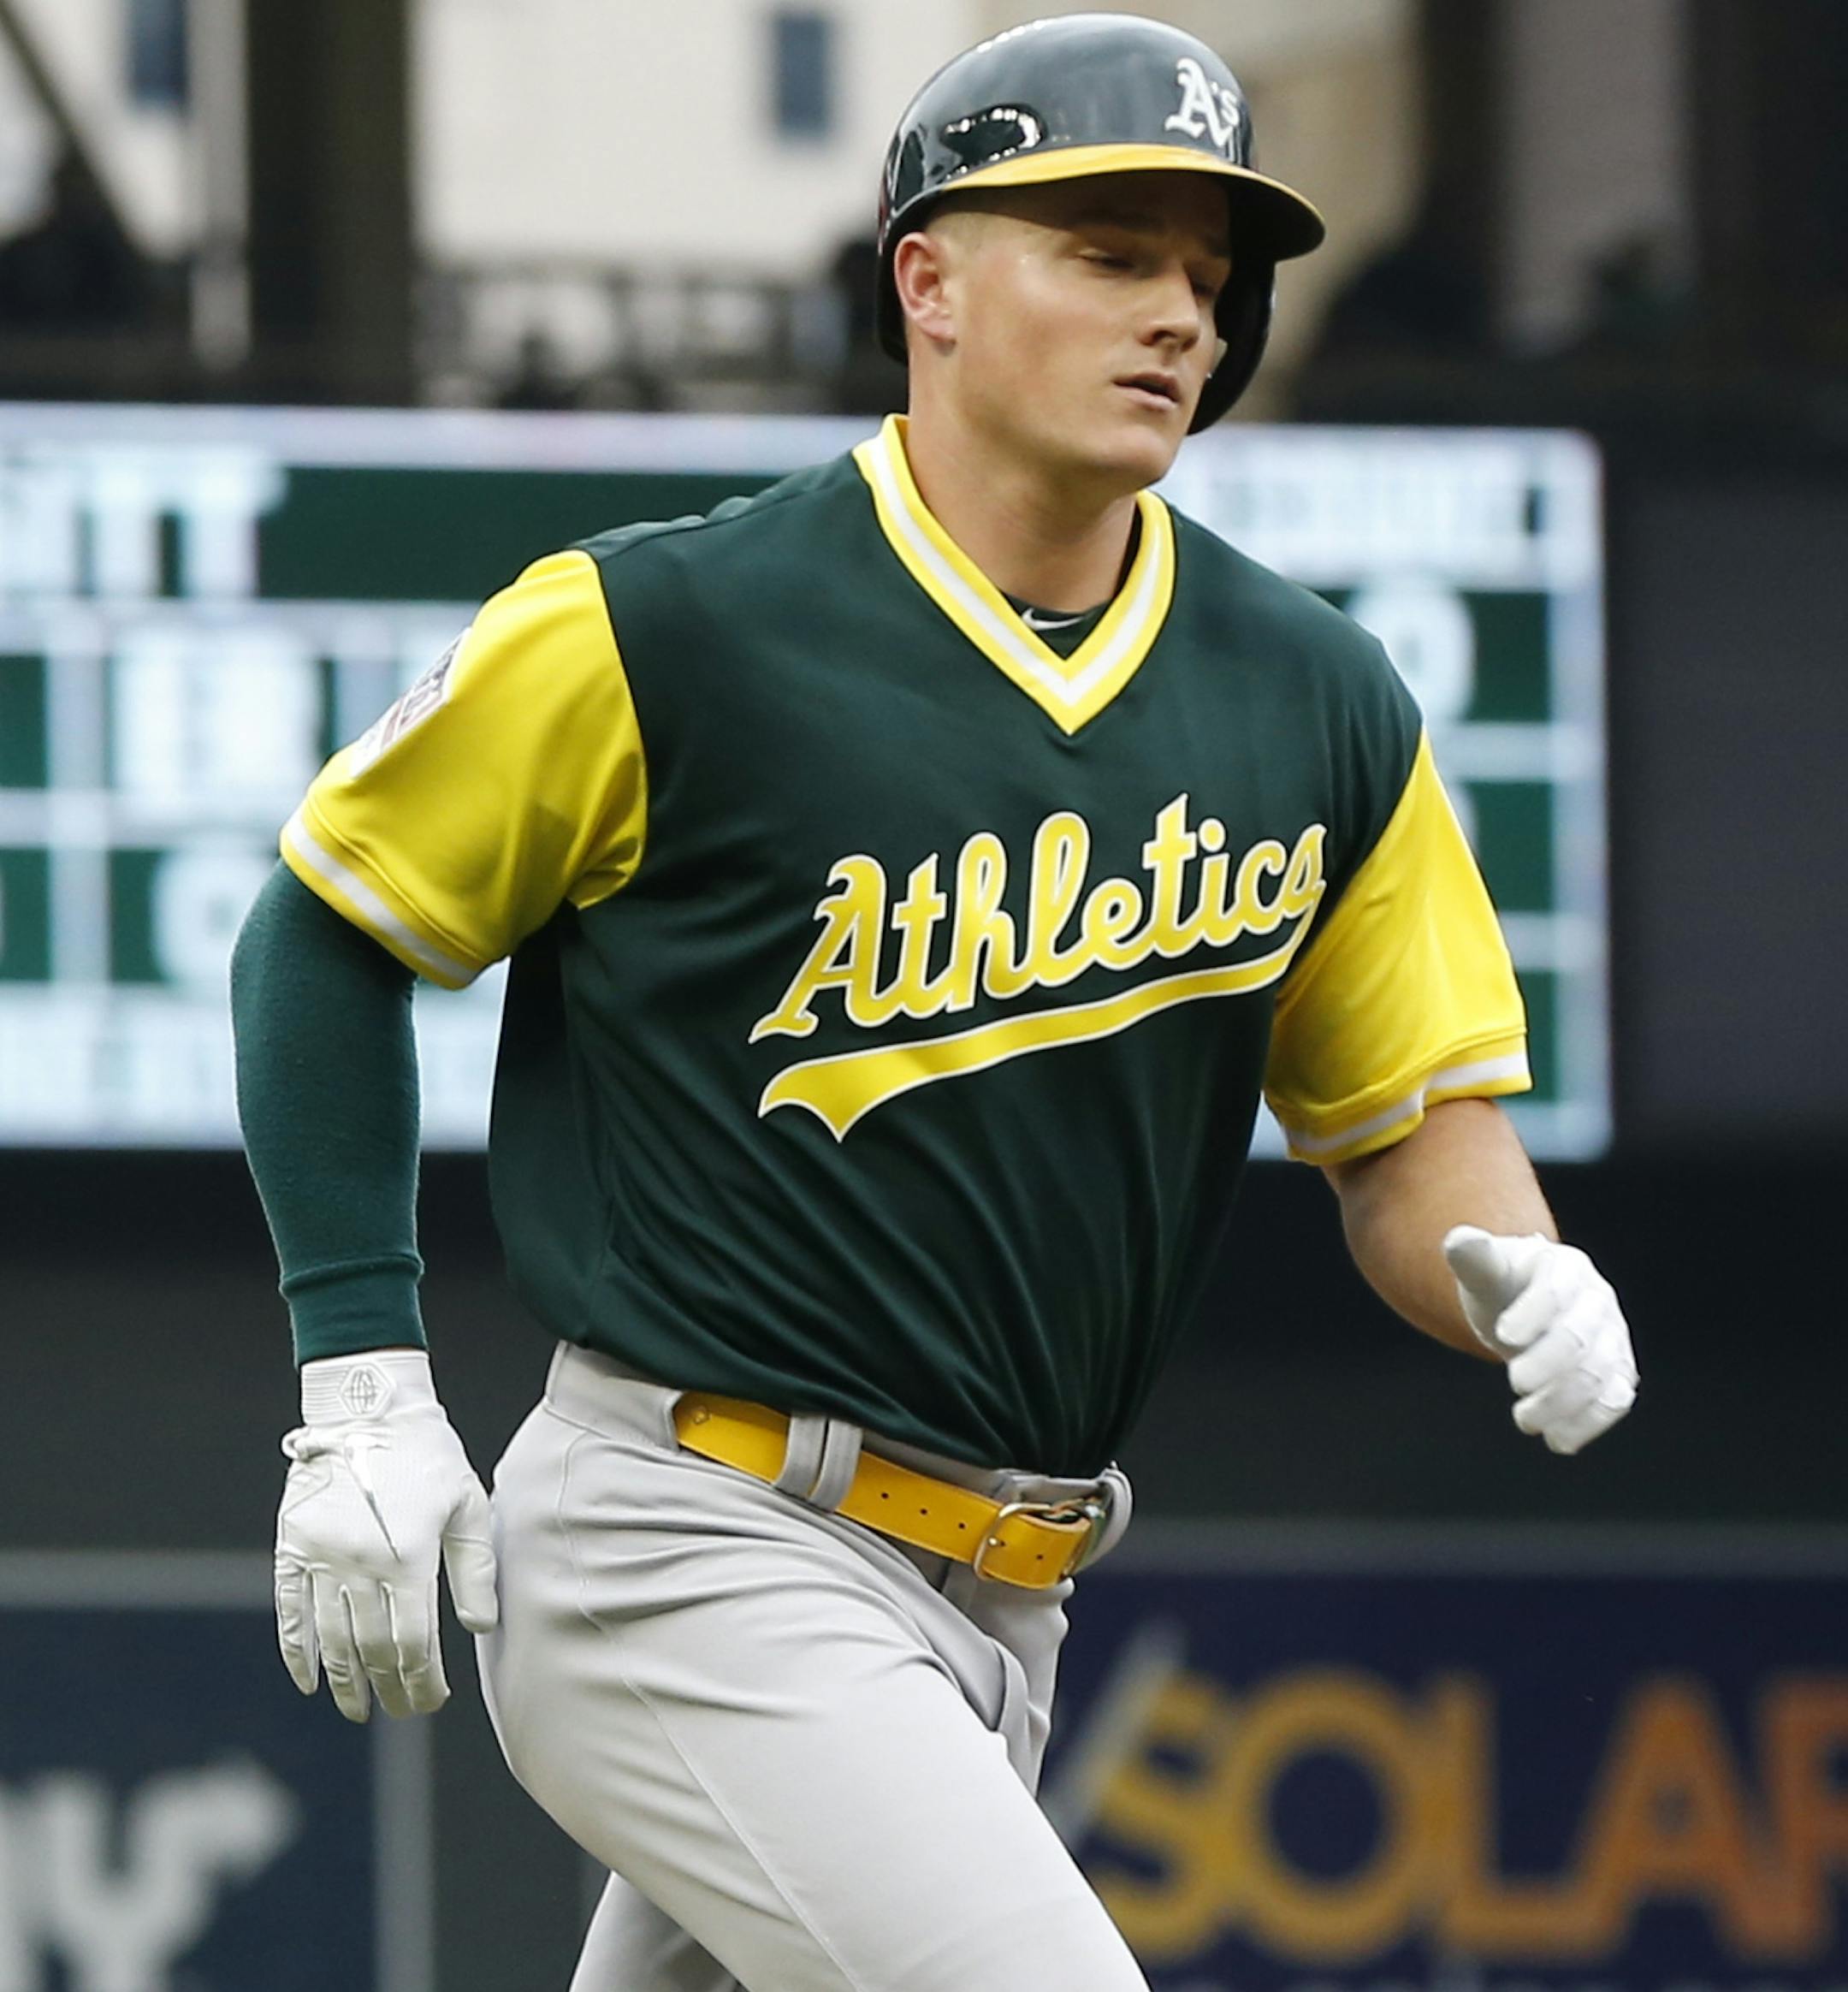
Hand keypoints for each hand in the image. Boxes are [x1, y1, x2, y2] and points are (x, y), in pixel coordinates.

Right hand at [275, 1349, 497, 1721]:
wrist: (366, 1408)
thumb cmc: (428, 1455)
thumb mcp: (467, 1503)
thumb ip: (475, 1569)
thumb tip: (479, 1628)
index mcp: (407, 1555)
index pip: (414, 1643)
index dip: (422, 1680)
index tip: (433, 1699)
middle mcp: (360, 1564)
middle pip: (372, 1649)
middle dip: (389, 1688)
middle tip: (402, 1711)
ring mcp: (320, 1558)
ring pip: (331, 1639)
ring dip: (345, 1682)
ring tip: (358, 1709)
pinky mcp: (291, 1548)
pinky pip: (290, 1613)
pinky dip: (297, 1652)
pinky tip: (310, 1681)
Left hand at [1443, 1227, 1637, 1454]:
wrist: (1527, 1307)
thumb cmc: (1504, 1284)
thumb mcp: (1485, 1268)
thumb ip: (1472, 1257)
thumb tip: (1458, 1238)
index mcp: (1566, 1267)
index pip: (1556, 1289)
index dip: (1533, 1313)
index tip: (1503, 1335)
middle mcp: (1598, 1301)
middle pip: (1581, 1336)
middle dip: (1549, 1363)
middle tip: (1515, 1381)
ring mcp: (1613, 1339)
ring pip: (1599, 1373)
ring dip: (1563, 1401)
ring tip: (1524, 1420)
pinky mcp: (1617, 1373)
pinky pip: (1615, 1401)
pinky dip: (1589, 1423)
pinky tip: (1558, 1440)